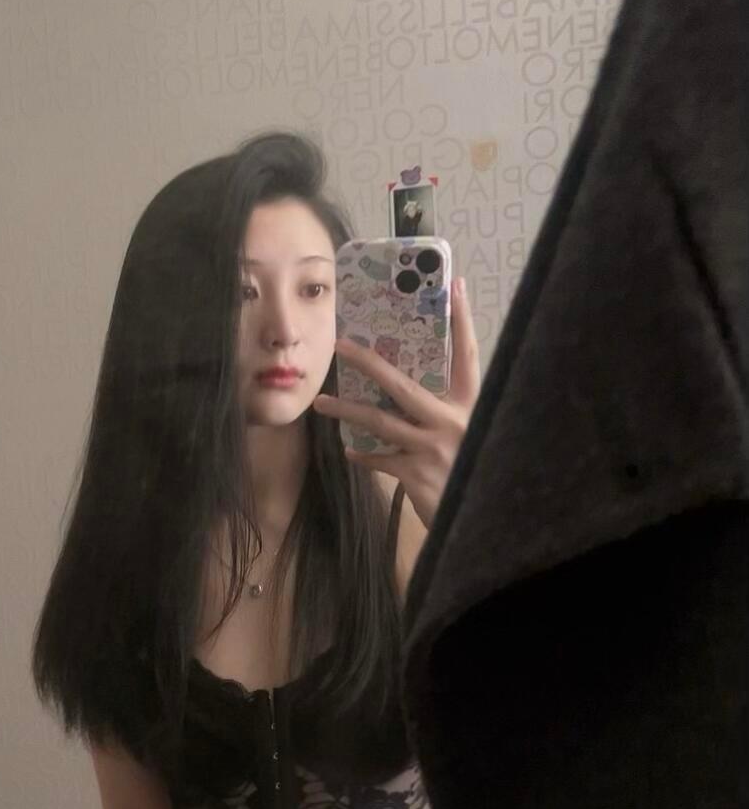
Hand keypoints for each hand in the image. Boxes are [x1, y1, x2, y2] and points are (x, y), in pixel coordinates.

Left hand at [313, 277, 480, 529]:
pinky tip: (350, 451)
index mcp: (472, 405)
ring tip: (322, 403)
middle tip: (342, 345)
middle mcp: (454, 422)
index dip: (462, 321)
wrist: (484, 521)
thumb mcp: (472, 436)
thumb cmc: (474, 474)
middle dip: (369, 363)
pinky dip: (364, 456)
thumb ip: (449, 416)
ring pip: (380, 422)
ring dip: (347, 412)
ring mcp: (433, 449)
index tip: (455, 287)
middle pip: (403, 385)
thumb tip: (413, 395)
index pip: (468, 354)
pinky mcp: (416, 475)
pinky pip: (381, 460)